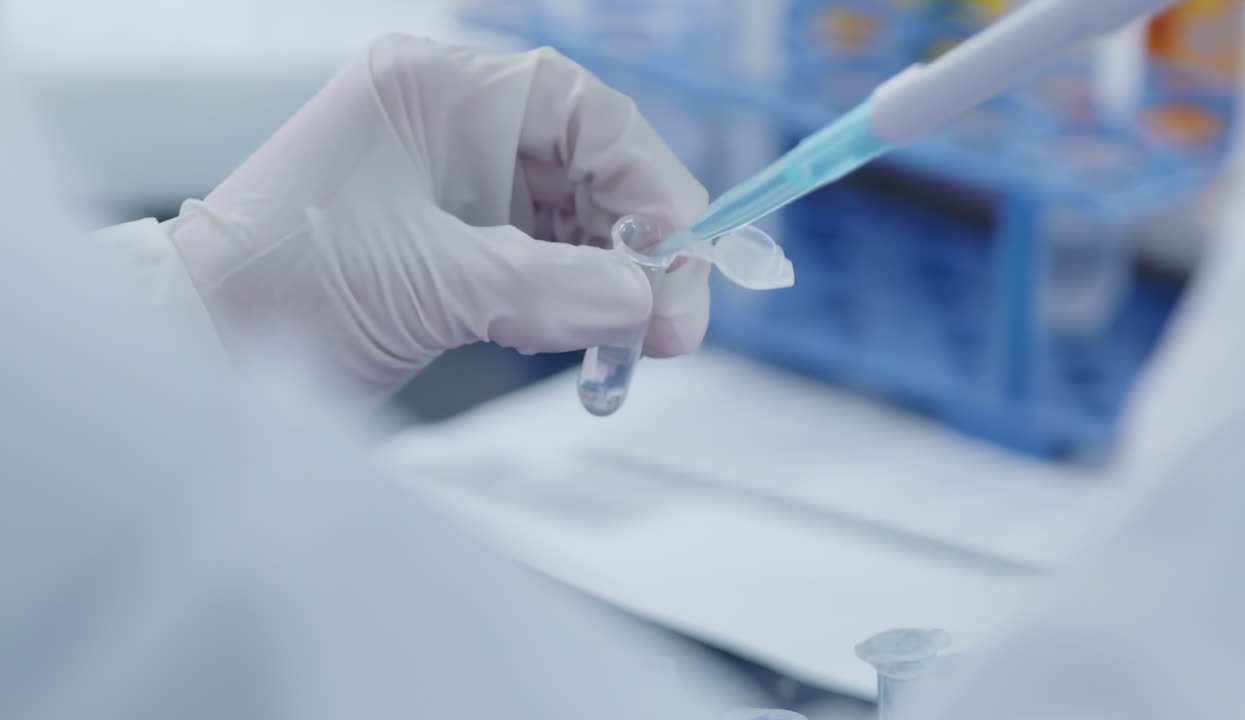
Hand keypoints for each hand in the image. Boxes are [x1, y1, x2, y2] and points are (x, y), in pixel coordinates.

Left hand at [164, 34, 709, 403]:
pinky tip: (590, 341)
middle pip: (593, 169)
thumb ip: (552, 291)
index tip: (686, 257)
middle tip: (677, 326)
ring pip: (578, 222)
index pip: (585, 113)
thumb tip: (652, 303)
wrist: (203, 346)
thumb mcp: (431, 285)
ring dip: (614, 283)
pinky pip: (548, 264)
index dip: (650, 182)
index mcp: (442, 91)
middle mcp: (458, 126)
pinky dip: (577, 305)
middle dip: (640, 246)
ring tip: (637, 345)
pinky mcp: (461, 244)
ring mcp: (461, 187)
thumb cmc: (286, 287)